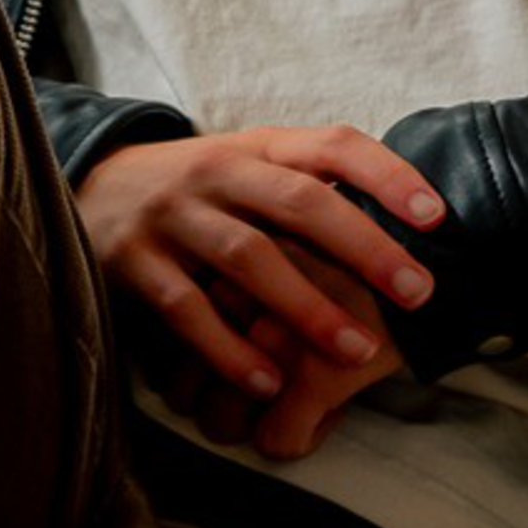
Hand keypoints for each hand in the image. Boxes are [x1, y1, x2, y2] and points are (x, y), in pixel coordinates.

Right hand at [76, 118, 444, 427]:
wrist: (89, 188)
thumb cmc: (199, 192)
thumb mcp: (249, 170)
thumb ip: (310, 189)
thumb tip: (408, 231)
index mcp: (257, 148)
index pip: (333, 145)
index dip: (387, 174)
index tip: (438, 217)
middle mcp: (217, 172)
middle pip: (300, 201)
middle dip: (365, 247)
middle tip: (418, 292)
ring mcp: (173, 216)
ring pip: (248, 258)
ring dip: (307, 308)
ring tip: (358, 353)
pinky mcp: (133, 262)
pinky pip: (188, 309)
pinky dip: (230, 349)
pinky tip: (270, 382)